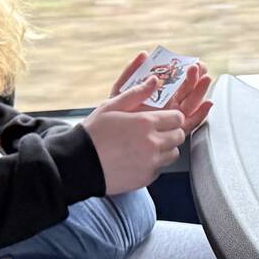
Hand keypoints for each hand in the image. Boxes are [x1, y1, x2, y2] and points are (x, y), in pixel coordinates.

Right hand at [84, 76, 189, 194]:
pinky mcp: (146, 178)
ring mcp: (151, 162)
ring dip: (165, 149)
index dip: (172, 117)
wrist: (79, 164)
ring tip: (146, 146)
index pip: (178, 118)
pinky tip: (137, 159)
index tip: (163, 119)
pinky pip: (160, 168)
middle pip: (179, 136)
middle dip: (171, 132)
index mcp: (146, 123)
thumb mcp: (111, 106)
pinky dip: (153, 164)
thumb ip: (136, 93)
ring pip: (173, 154)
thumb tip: (154, 81)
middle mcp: (153, 143)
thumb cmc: (93, 133)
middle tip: (155, 132)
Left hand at [113, 52, 213, 135]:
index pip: (176, 80)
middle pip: (186, 90)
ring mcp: (170, 117)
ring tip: (206, 79)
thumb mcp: (121, 89)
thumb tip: (144, 54)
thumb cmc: (114, 114)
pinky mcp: (173, 131)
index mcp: (156, 93)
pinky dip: (201, 114)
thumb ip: (131, 71)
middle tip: (199, 68)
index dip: (186, 71)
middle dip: (195, 78)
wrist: (108, 136)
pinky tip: (208, 103)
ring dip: (200, 91)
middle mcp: (166, 105)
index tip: (194, 61)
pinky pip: (190, 122)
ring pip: (190, 103)